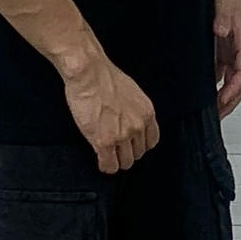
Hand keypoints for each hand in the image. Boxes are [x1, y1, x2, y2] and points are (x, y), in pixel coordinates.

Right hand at [64, 54, 159, 174]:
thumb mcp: (131, 92)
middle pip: (138, 154)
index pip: (151, 141)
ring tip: (107, 155)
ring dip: (116, 160)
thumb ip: (135, 110)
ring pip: (125, 163)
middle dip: (127, 153)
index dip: (139, 145)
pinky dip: (105, 166)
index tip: (131, 145)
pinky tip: (100, 160)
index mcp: (147, 113)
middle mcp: (138, 126)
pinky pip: (109, 165)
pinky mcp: (104, 142)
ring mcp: (122, 136)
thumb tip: (129, 120)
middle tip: (116, 149)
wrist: (89, 73)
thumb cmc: (104, 77)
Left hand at [213, 0, 240, 118]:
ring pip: (232, 79)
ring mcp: (232, 49)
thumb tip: (220, 30)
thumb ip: (222, 18)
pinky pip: (222, 70)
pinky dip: (216, 83)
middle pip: (240, 83)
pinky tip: (206, 89)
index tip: (221, 104)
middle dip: (230, 102)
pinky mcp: (224, 46)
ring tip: (212, 109)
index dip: (232, 92)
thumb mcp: (224, 5)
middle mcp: (240, 49)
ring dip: (224, 95)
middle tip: (216, 116)